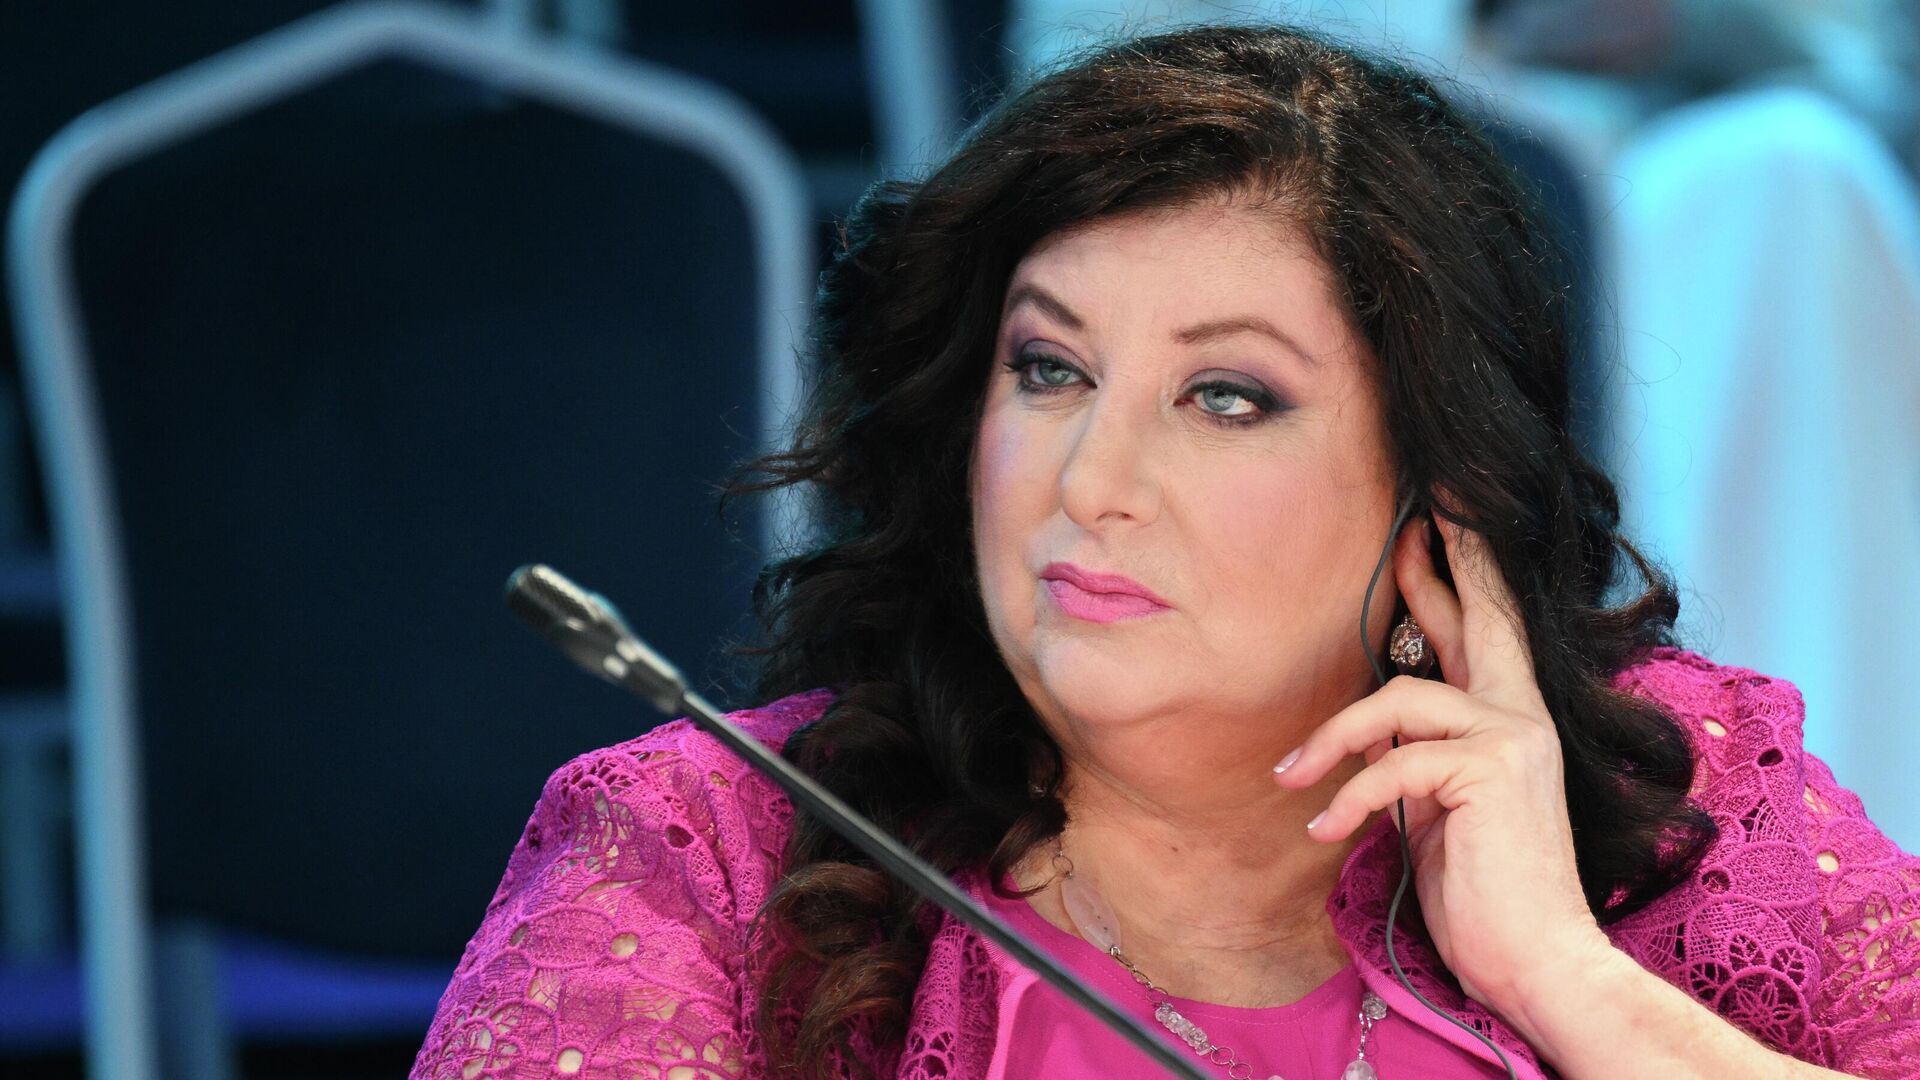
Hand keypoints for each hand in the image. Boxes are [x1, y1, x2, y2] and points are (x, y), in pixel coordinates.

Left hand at [1270, 511, 1610, 1011]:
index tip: (1435, 519)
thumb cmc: (1483, 896)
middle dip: (1437, 566)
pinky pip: (1394, 762)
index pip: (1481, 633)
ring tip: (1291, 778)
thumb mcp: (1437, 811)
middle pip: (1475, 619)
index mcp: (1509, 722)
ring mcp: (1513, 736)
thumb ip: (1418, 756)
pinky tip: (1325, 830)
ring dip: (1332, 739)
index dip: (1457, 577)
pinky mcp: (1492, 768)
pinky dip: (1350, 796)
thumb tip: (1373, 726)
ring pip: (1398, 699)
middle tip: (1410, 518)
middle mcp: (1521, 715)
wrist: (1534, 961)